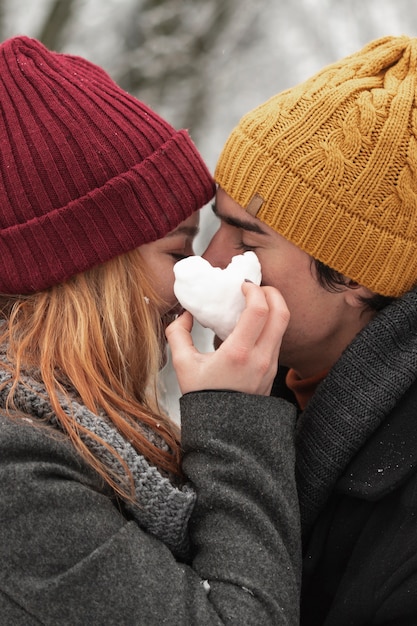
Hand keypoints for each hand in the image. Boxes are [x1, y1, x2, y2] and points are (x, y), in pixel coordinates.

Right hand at [166, 281, 289, 395]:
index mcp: (238, 354)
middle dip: (272, 292)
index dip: (254, 290)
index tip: (242, 285)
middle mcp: (260, 359)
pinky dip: (270, 324)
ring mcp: (270, 365)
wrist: (222, 432)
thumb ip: (178, 334)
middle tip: (256, 288)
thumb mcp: (183, 365)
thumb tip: (184, 314)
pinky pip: (277, 339)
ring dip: (273, 307)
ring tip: (255, 302)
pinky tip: (253, 324)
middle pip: (281, 313)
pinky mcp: (273, 371)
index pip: (259, 310)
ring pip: (283, 326)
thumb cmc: (203, 400)